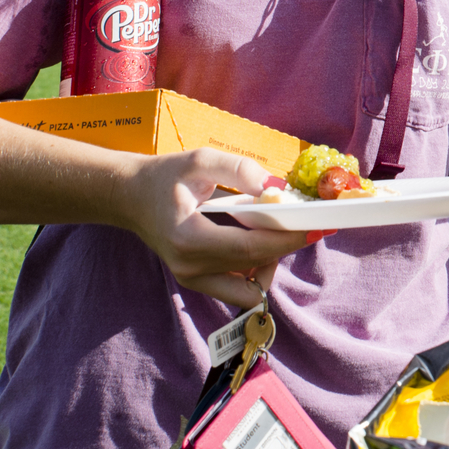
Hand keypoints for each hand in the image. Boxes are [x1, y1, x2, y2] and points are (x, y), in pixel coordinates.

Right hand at [119, 148, 323, 308]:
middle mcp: (191, 268)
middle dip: (285, 247)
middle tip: (304, 224)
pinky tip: (256, 242)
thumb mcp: (201, 160)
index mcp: (190, 239)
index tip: (318, 226)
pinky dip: (255, 269)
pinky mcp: (197, 283)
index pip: (252, 248)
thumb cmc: (165, 176)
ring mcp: (192, 280)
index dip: (288, 239)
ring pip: (250, 288)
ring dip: (270, 262)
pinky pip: (239, 289)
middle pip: (256, 268)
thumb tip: (278, 188)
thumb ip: (240, 170)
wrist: (130, 197)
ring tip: (272, 231)